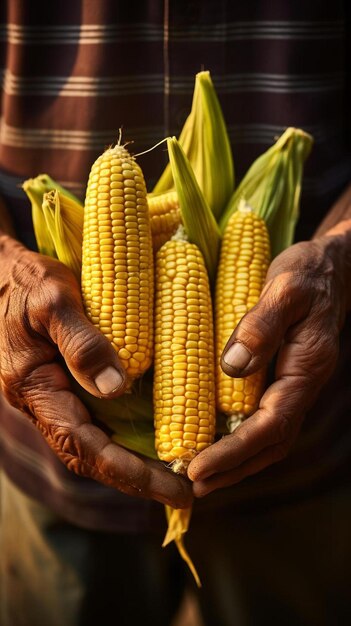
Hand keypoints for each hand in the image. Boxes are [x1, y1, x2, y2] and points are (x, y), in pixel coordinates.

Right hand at [0, 235, 191, 507]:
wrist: (3, 276)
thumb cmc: (27, 282)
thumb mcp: (52, 300)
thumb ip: (80, 342)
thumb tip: (116, 388)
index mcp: (35, 388)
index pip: (82, 444)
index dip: (127, 471)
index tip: (171, 485)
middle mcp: (44, 403)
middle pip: (90, 457)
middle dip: (137, 480)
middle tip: (187, 492)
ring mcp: (55, 398)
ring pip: (94, 445)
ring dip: (133, 465)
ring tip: (179, 475)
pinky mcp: (66, 387)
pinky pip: (97, 422)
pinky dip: (126, 439)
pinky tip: (157, 437)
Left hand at [188, 226, 350, 496]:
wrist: (330, 268)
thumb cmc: (307, 274)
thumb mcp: (286, 289)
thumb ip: (262, 325)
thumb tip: (231, 367)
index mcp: (306, 369)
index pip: (271, 425)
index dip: (234, 451)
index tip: (198, 468)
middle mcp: (302, 386)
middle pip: (271, 444)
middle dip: (233, 469)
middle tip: (192, 486)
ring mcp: (294, 386)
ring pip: (269, 438)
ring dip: (237, 463)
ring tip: (200, 480)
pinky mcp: (283, 379)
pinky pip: (264, 421)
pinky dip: (241, 441)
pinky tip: (215, 443)